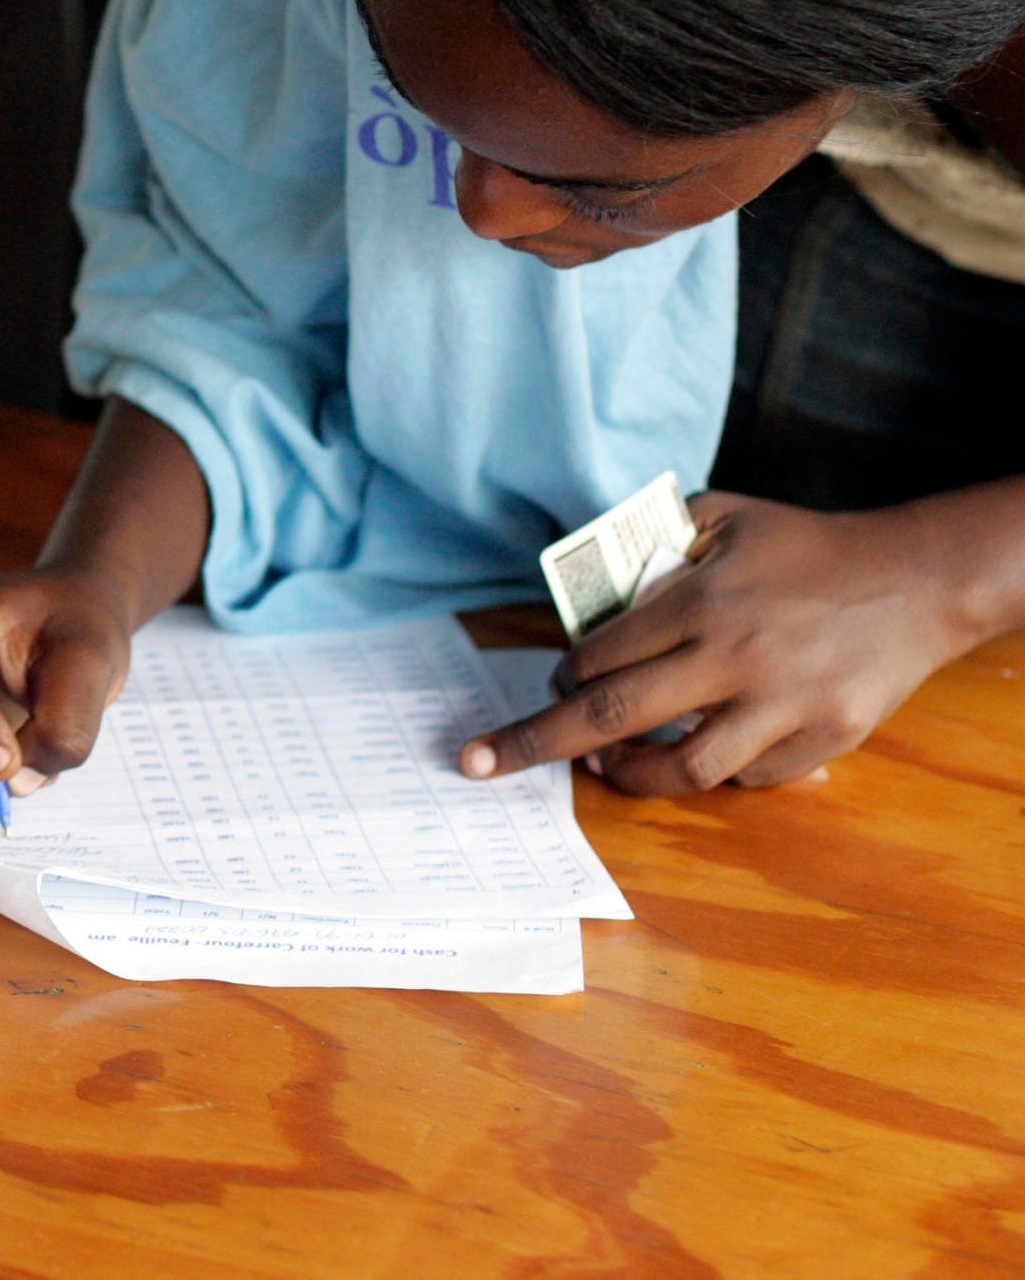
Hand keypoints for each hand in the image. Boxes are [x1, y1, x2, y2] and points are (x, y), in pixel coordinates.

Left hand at [462, 493, 980, 793]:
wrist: (919, 577)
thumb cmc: (808, 545)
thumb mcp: (725, 515)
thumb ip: (655, 539)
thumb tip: (592, 578)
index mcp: (703, 601)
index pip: (598, 656)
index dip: (561, 676)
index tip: (552, 681)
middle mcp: (735, 657)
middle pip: (611, 717)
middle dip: (532, 743)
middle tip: (481, 762)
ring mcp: (783, 704)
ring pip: (682, 769)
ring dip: (627, 776)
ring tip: (603, 769)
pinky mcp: (825, 737)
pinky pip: (749, 778)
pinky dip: (714, 776)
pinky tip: (696, 756)